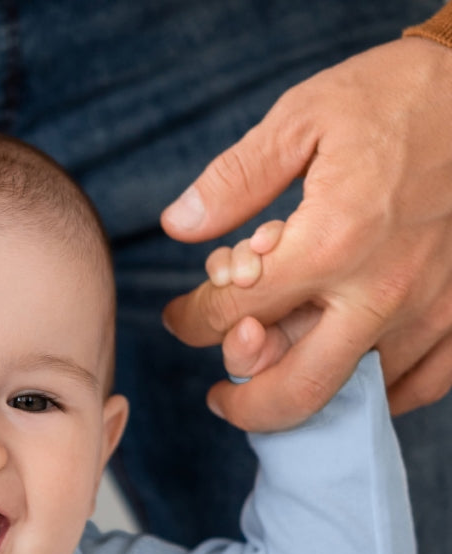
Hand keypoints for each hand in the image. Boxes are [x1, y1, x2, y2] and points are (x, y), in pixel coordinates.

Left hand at [161, 36, 451, 429]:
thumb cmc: (398, 97)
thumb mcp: (303, 117)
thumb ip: (235, 180)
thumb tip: (177, 224)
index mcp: (333, 241)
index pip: (235, 313)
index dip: (193, 321)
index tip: (181, 317)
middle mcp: (382, 289)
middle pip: (298, 389)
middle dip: (244, 405)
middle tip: (219, 397)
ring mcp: (430, 307)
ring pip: (355, 392)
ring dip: (306, 390)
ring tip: (279, 369)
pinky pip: (421, 385)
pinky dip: (377, 393)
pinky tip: (346, 375)